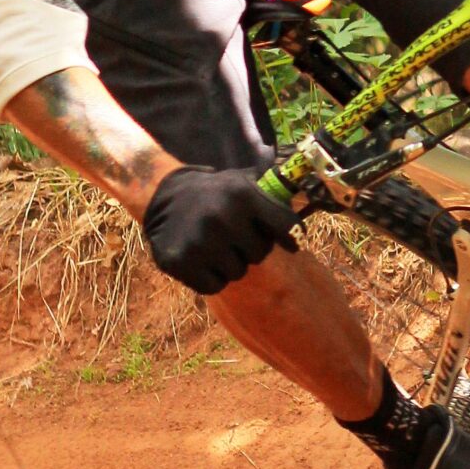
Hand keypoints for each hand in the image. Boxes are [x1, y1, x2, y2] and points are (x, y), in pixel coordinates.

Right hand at [141, 164, 297, 294]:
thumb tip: (304, 220)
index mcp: (242, 194)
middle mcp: (222, 217)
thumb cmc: (215, 192)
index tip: (292, 243)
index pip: (284, 225)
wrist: (164, 197)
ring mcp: (200, 241)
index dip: (289, 236)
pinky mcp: (180, 262)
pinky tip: (202, 258)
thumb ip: (272, 199)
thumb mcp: (242, 182)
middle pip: (260, 253)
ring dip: (231, 263)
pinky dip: (212, 277)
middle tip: (236, 237)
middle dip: (252, 248)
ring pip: (238, 272)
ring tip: (217, 245)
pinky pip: (215, 285)